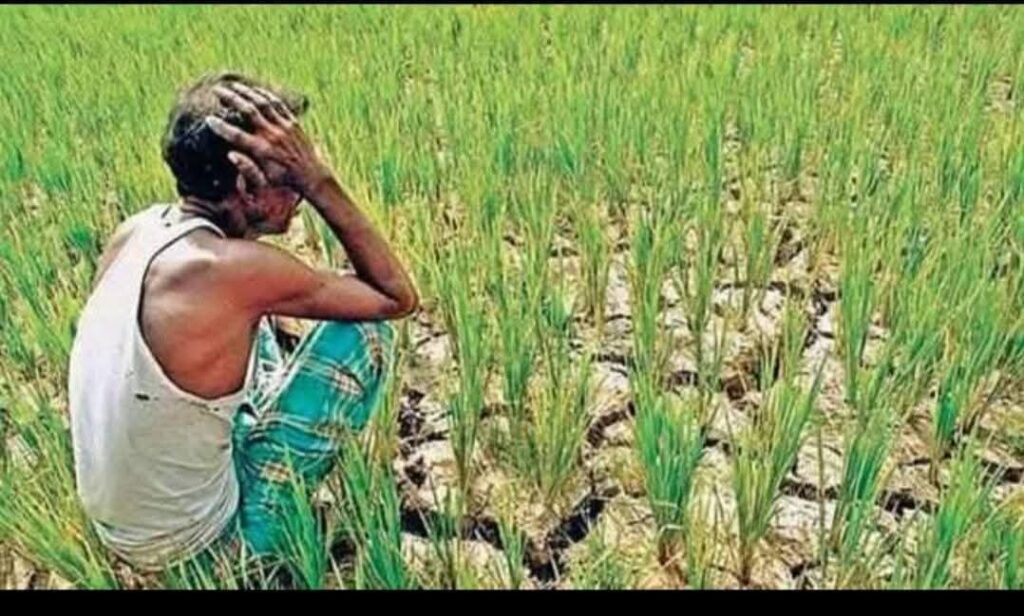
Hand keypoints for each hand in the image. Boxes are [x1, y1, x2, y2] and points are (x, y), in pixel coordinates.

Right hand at [206, 81, 330, 195]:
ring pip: (262, 103)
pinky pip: (277, 104)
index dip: (222, 127)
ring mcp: (283, 127)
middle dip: (230, 98)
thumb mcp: (264, 180)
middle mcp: (272, 135)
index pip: (237, 136)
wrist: (311, 175)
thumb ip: (247, 168)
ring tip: (232, 85)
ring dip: (245, 92)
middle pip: (248, 111)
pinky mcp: (292, 122)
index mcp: (263, 151)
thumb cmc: (284, 180)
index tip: (209, 119)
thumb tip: (231, 155)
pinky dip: (264, 95)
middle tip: (216, 90)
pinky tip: (254, 90)